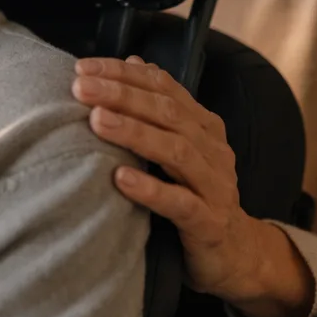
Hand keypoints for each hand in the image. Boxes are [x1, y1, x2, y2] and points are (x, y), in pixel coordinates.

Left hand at [72, 56, 314, 316]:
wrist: (235, 255)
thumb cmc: (194, 194)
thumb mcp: (177, 147)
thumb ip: (158, 107)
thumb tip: (134, 61)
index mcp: (202, 126)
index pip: (163, 87)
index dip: (123, 74)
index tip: (83, 68)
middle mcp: (212, 149)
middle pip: (167, 113)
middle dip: (121, 96)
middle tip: (81, 89)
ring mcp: (215, 185)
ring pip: (176, 151)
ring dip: (133, 133)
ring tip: (96, 121)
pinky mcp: (209, 222)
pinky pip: (180, 203)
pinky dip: (150, 189)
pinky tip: (119, 179)